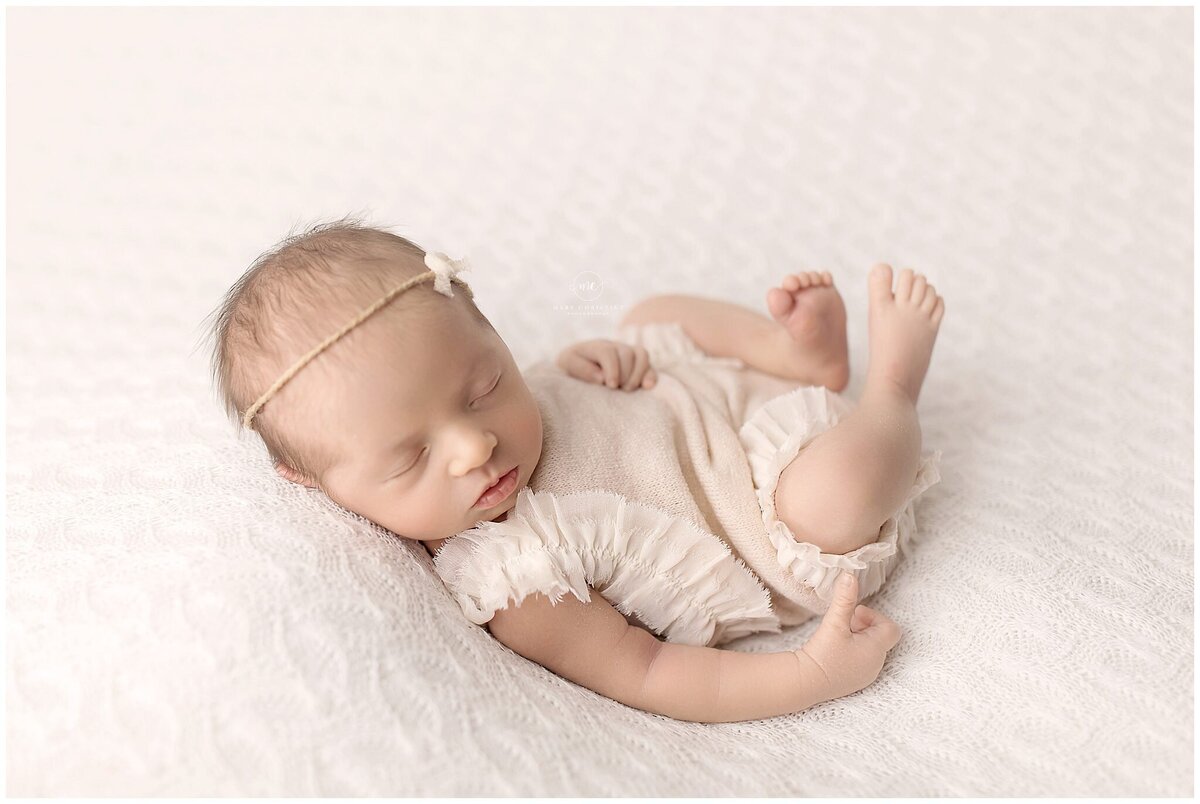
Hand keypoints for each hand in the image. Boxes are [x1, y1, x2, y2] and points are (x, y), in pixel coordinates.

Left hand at [555, 339, 657, 390]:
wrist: (576, 366)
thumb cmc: (570, 367)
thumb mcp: (567, 364)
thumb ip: (581, 369)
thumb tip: (601, 377)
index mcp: (595, 345)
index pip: (608, 351)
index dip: (612, 368)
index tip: (610, 385)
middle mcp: (614, 346)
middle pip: (627, 353)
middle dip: (624, 373)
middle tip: (617, 389)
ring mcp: (627, 352)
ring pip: (641, 355)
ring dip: (638, 374)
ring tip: (628, 389)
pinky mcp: (637, 363)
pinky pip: (649, 364)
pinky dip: (651, 375)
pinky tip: (647, 387)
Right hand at [793, 572, 901, 702]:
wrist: (805, 682)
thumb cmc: (822, 654)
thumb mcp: (834, 623)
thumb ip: (844, 599)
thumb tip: (850, 575)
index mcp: (876, 650)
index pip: (891, 628)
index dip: (875, 617)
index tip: (854, 615)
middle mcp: (876, 664)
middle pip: (880, 637)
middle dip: (864, 626)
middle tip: (844, 624)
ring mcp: (866, 675)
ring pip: (871, 648)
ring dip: (858, 638)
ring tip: (838, 636)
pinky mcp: (855, 681)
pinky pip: (863, 660)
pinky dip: (853, 651)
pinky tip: (835, 650)